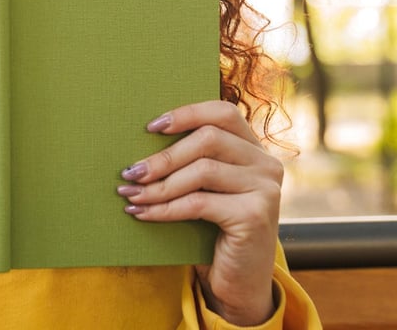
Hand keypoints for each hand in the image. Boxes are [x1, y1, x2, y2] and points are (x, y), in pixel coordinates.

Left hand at [118, 101, 281, 325]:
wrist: (238, 282)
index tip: (150, 127)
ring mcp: (265, 189)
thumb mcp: (203, 190)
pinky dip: (164, 208)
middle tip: (130, 173)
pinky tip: (142, 214)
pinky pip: (198, 203)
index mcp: (254, 149)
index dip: (186, 114)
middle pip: (208, 139)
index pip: (223, 113)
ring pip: (202, 171)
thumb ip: (189, 163)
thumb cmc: (212, 230)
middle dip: (163, 156)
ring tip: (130, 195)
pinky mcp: (255, 215)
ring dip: (159, 185)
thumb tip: (138, 146)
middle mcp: (266, 164)